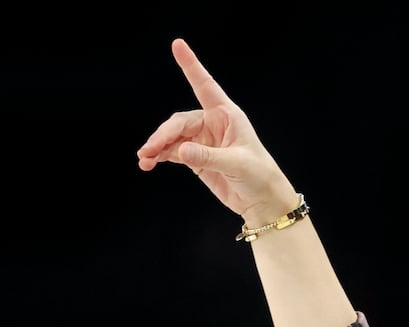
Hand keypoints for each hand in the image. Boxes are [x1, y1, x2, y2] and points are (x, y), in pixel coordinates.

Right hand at [136, 38, 299, 224]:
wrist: (262, 201)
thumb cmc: (259, 176)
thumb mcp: (236, 164)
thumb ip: (207, 156)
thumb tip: (180, 150)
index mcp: (227, 115)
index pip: (205, 86)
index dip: (191, 65)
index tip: (177, 44)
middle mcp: (213, 124)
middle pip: (180, 122)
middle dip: (163, 135)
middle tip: (149, 150)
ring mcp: (202, 141)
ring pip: (173, 137)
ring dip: (158, 146)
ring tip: (145, 159)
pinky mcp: (196, 157)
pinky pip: (173, 151)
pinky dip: (160, 156)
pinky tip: (149, 163)